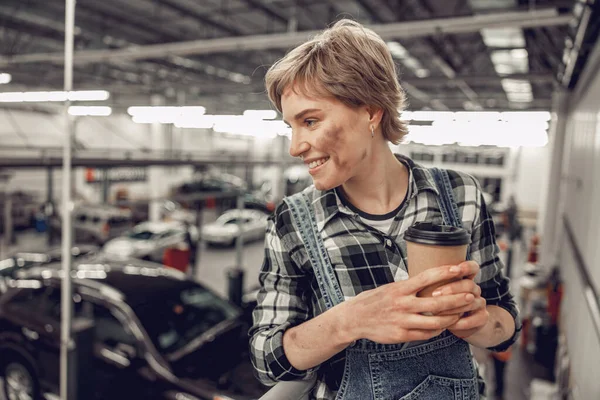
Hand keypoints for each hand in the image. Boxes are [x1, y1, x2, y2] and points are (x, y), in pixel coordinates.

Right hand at [342, 263, 478, 344]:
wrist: (355, 319)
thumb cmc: (374, 300)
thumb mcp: (390, 288)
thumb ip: (408, 287)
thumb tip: (428, 280)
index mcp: (400, 288)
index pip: (426, 277)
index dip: (445, 272)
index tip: (459, 269)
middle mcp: (402, 304)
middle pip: (437, 303)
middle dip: (457, 300)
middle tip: (471, 296)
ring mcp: (402, 321)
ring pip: (435, 322)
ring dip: (451, 318)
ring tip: (461, 314)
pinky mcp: (401, 335)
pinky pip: (426, 334)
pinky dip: (437, 330)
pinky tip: (444, 326)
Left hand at [432, 261, 487, 337]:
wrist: (462, 324)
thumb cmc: (441, 305)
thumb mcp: (436, 292)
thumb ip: (429, 284)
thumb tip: (410, 278)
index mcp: (465, 279)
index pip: (472, 267)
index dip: (466, 267)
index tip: (455, 269)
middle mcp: (474, 289)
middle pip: (469, 284)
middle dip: (452, 288)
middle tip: (435, 293)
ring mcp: (480, 303)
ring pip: (471, 302)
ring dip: (453, 307)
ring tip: (437, 312)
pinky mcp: (483, 317)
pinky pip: (475, 318)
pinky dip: (462, 322)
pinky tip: (450, 324)